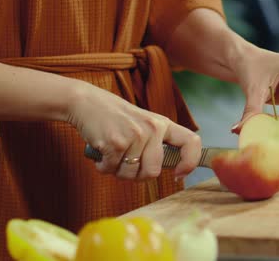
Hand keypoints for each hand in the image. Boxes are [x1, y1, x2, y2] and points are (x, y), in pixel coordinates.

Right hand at [66, 81, 200, 179]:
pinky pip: (111, 169)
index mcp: (163, 124)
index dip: (190, 162)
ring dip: (117, 171)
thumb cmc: (117, 118)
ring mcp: (135, 135)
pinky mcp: (115, 142)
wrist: (86, 102)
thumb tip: (173, 170)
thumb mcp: (144, 123)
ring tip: (112, 153)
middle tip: (126, 164)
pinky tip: (101, 151)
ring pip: (130, 174)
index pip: (191, 141)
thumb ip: (157, 143)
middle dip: (137, 176)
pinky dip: (103, 166)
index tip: (179, 174)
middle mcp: (152, 128)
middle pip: (153, 172)